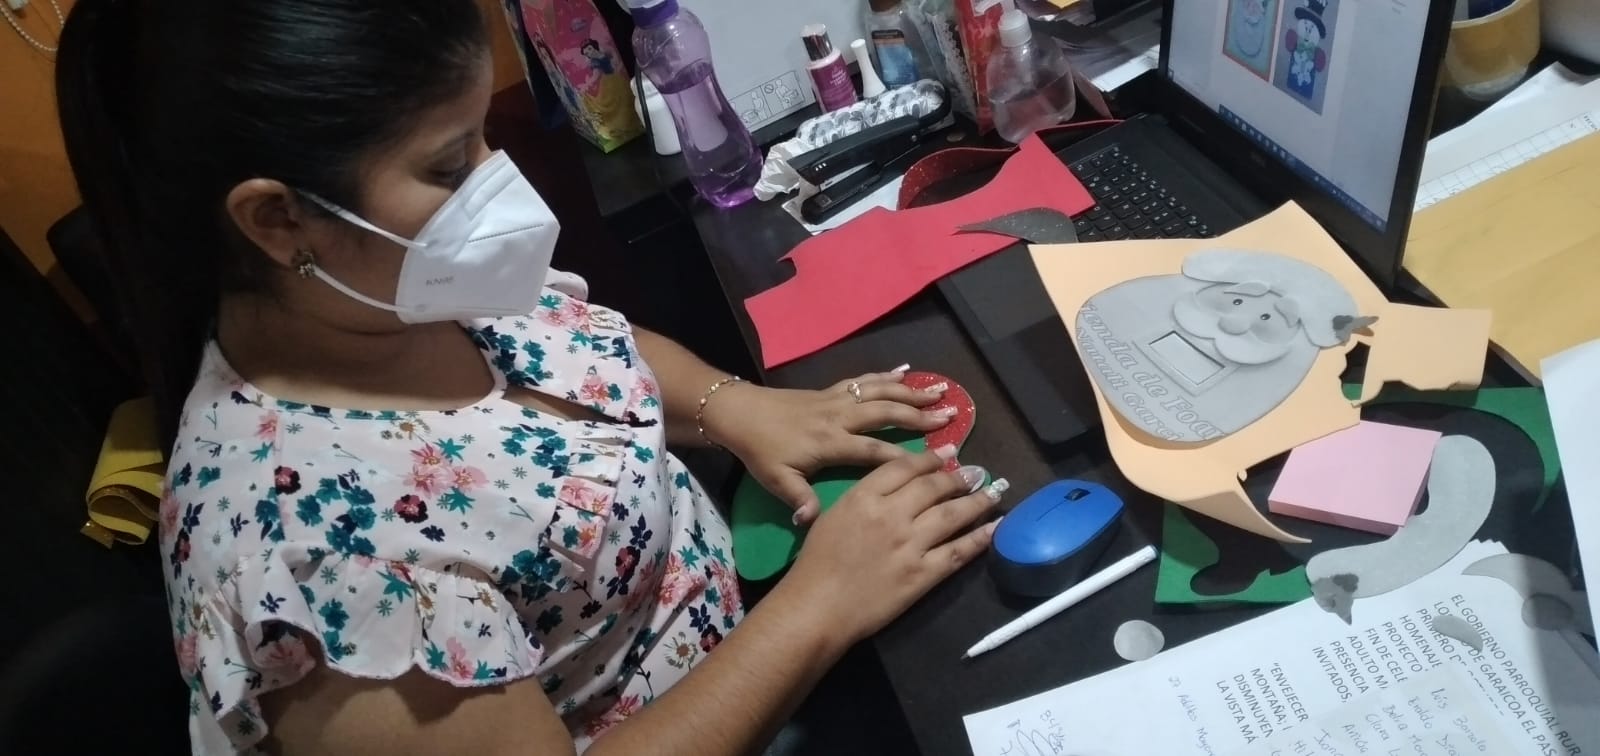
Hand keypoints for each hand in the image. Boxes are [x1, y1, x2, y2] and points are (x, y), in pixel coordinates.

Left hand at [702, 367, 955, 524]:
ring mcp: (837, 400)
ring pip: (880, 392)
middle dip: (920, 416)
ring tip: (941, 391)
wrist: (738, 412)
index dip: (907, 458)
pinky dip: (886, 375)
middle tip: (952, 417)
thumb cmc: (759, 450)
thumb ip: (799, 499)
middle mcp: (840, 417)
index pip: (876, 452)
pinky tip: (906, 371)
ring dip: (912, 392)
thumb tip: (812, 521)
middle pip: (887, 414)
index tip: (937, 464)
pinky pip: (864, 380)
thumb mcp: (776, 480)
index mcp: (831, 443)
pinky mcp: (830, 390)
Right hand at [776, 446, 1009, 643]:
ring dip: (978, 500)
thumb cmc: (816, 564)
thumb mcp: (832, 516)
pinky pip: (958, 551)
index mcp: (864, 497)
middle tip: (977, 472)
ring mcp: (910, 544)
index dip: (931, 458)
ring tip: (994, 490)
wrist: (817, 608)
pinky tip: (995, 527)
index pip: (905, 467)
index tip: (950, 452)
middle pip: (934, 486)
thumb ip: (863, 498)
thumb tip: (892, 490)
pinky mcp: (923, 574)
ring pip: (953, 514)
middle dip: (959, 477)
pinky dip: (980, 538)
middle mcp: (891, 514)